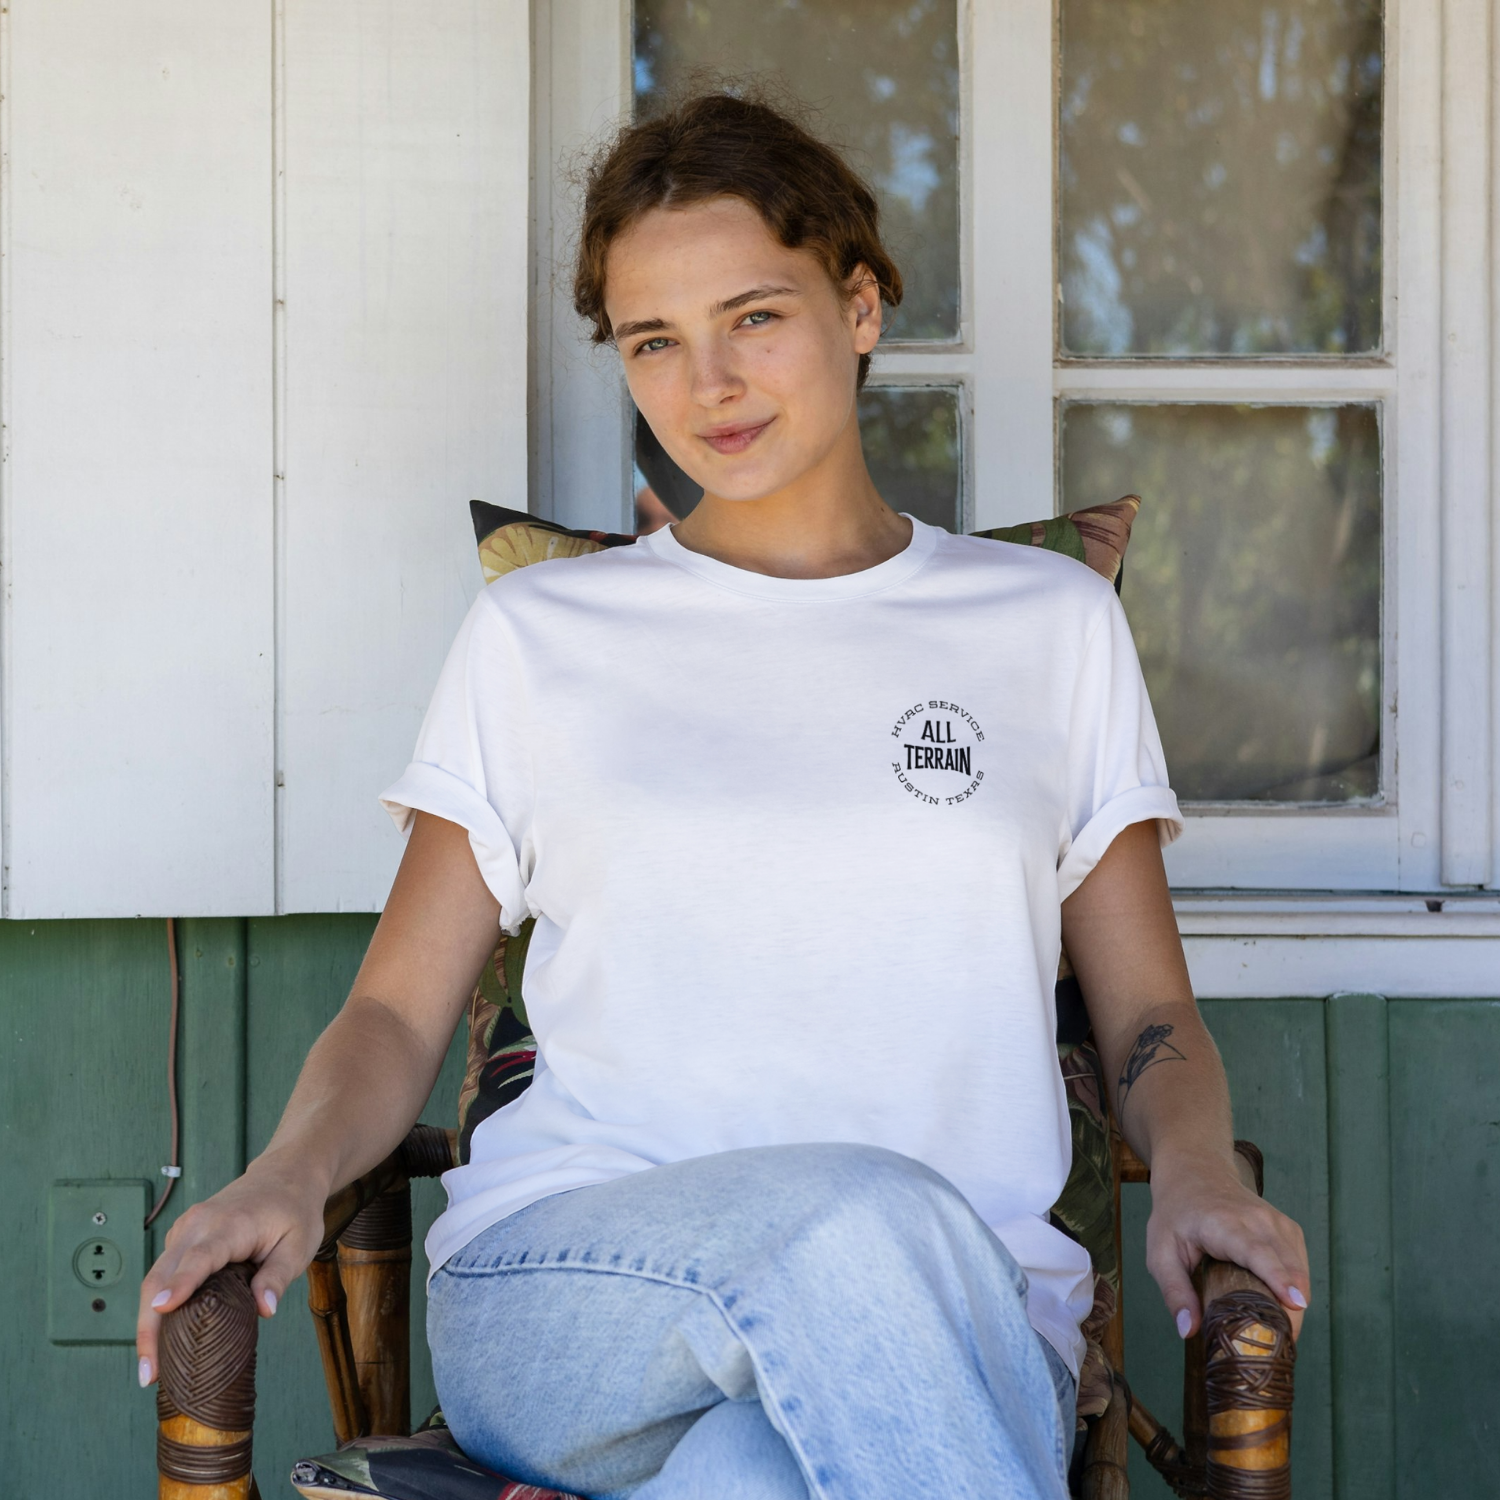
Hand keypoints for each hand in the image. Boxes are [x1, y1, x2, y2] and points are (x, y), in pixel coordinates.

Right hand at [135, 1155, 327, 1388]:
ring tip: (153, 1368)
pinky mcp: (181, 1238)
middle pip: (161, 1275)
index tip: (162, 1308)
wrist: (285, 1174)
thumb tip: (265, 1310)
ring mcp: (185, 1229)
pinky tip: (164, 1338)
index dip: (180, 1284)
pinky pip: (162, 1273)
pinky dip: (157, 1305)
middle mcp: (199, 1224)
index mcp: (230, 1224)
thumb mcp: (300, 1244)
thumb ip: (279, 1276)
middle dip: (149, 1325)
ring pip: (155, 1277)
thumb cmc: (294, 1210)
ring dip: (147, 1322)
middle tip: (150, 1373)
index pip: (200, 1256)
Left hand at [1144, 1148, 1309, 1340]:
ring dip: (1296, 1302)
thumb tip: (1189, 1331)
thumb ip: (1174, 1291)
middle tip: (1281, 1346)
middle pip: (1286, 1265)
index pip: (1257, 1251)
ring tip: (1282, 1335)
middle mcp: (1256, 1219)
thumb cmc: (1175, 1214)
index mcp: (1223, 1223)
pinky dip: (1297, 1287)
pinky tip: (1284, 1309)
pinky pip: (1300, 1263)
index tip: (1296, 1304)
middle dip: (1291, 1308)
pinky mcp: (1287, 1228)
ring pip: (1299, 1268)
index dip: (1278, 1277)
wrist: (1194, 1170)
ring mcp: (1276, 1221)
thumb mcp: (1160, 1252)